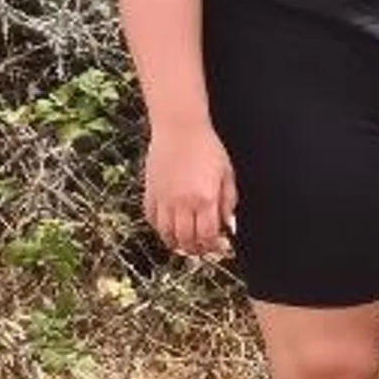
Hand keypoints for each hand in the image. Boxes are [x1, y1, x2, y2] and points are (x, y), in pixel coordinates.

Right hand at [142, 123, 236, 259]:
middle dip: (196, 249)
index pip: (208, 235)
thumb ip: (228, 202)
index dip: (214, 246)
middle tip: (203, 249)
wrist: (180, 129)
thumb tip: (228, 226)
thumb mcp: (227, 175)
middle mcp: (182, 202)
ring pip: (166, 233)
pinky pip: (152, 219)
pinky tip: (169, 229)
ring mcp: (163, 198)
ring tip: (186, 244)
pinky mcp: (149, 192)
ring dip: (177, 244)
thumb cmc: (208, 148)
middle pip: (186, 239)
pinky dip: (160, 229)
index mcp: (205, 198)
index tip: (219, 248)